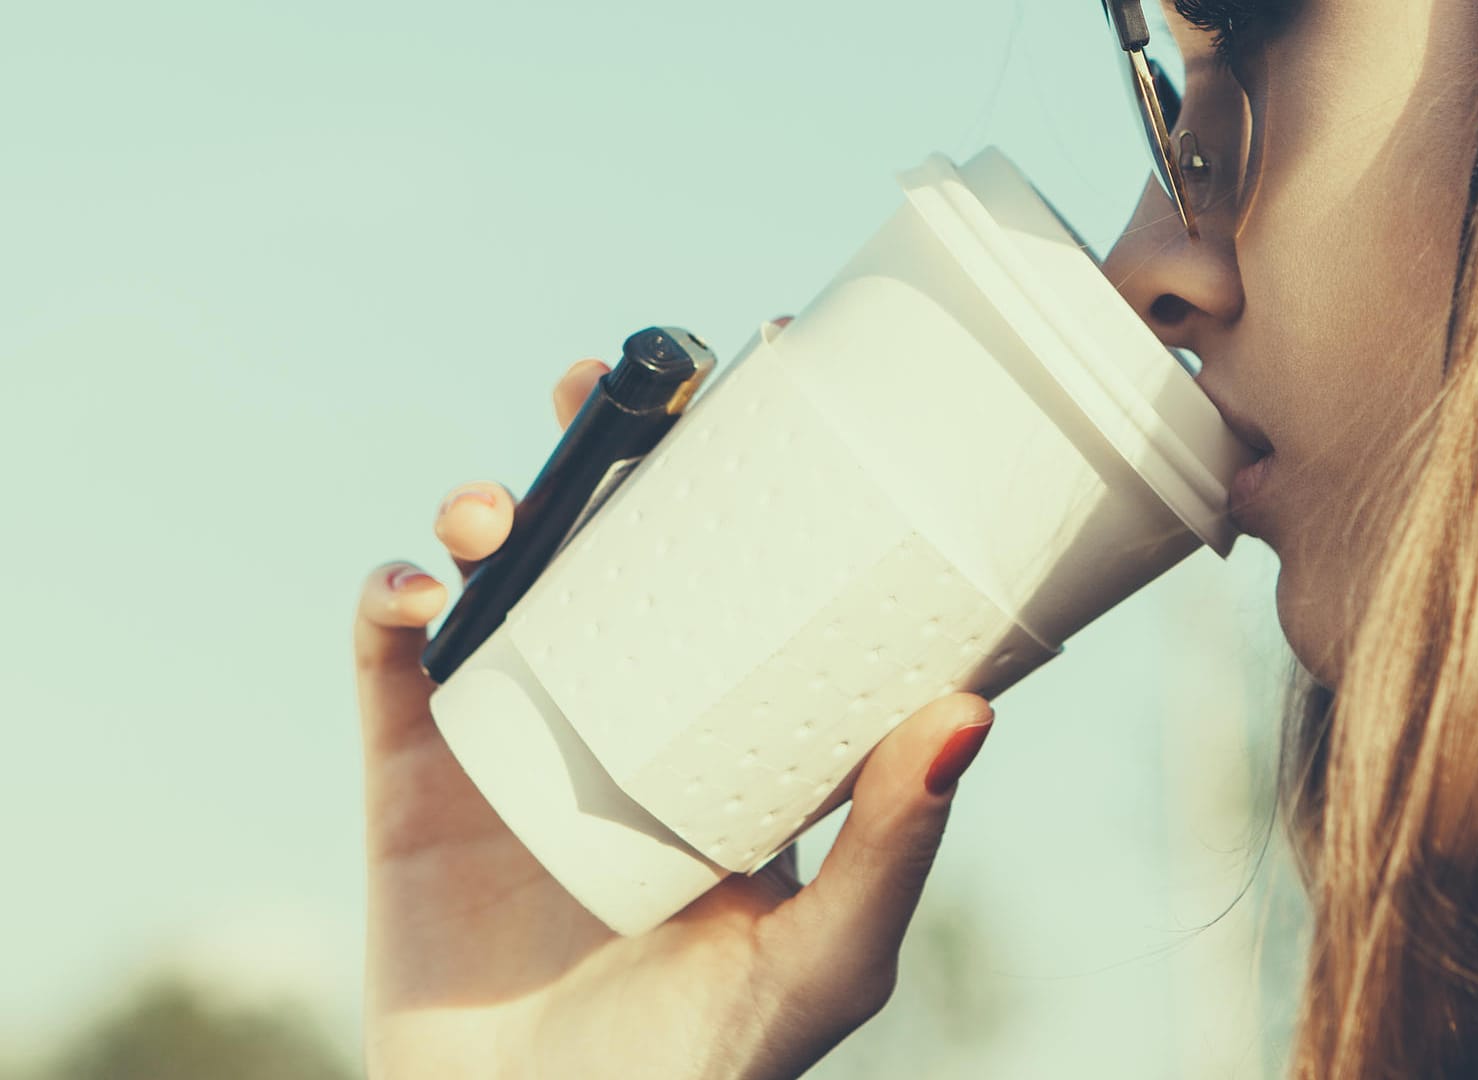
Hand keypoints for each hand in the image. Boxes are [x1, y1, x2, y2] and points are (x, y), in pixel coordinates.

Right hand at [352, 358, 995, 1079]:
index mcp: (728, 738)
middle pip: (613, 547)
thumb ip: (891, 846)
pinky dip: (391, 604)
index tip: (765, 385)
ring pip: (502, 583)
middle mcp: (624, 719)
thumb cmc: (705, 1067)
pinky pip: (392, 668)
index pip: (744, 580)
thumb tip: (970, 708)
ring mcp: (516, 742)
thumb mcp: (824, 955)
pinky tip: (419, 591)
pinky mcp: (417, 784)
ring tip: (503, 512)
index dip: (744, 479)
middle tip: (616, 385)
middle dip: (606, 450)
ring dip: (495, 510)